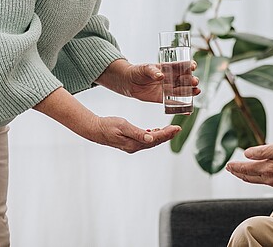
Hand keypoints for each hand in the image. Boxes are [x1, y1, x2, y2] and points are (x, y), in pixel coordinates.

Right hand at [33, 87, 181, 152]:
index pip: (156, 139)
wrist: (95, 129)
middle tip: (178, 128)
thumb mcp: (123, 126)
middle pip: (156, 141)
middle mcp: (135, 146)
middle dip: (168, 135)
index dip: (167, 134)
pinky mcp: (130, 141)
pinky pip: (145, 139)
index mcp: (135, 143)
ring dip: (161, 135)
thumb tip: (151, 138)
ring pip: (151, 141)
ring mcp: (132, 145)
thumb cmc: (108, 126)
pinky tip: (155, 131)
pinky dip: (152, 135)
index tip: (177, 128)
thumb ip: (138, 133)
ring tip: (171, 129)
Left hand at [97, 59, 200, 102]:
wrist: (129, 82)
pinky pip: (174, 102)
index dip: (189, 65)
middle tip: (194, 82)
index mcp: (168, 68)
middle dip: (191, 80)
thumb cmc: (137, 71)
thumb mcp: (144, 68)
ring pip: (182, 91)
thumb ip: (152, 71)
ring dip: (191, 92)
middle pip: (185, 79)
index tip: (193, 66)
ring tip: (197, 92)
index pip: (181, 65)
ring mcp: (168, 89)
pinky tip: (189, 110)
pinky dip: (182, 106)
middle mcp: (171, 78)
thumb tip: (160, 76)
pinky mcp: (163, 99)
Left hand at [226, 142, 272, 188]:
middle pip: (248, 177)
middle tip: (230, 168)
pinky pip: (262, 181)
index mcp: (266, 169)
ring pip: (255, 180)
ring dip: (245, 175)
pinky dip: (254, 177)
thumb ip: (261, 151)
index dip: (235, 167)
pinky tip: (256, 173)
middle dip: (237, 172)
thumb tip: (246, 154)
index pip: (245, 169)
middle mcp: (268, 178)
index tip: (228, 164)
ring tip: (239, 171)